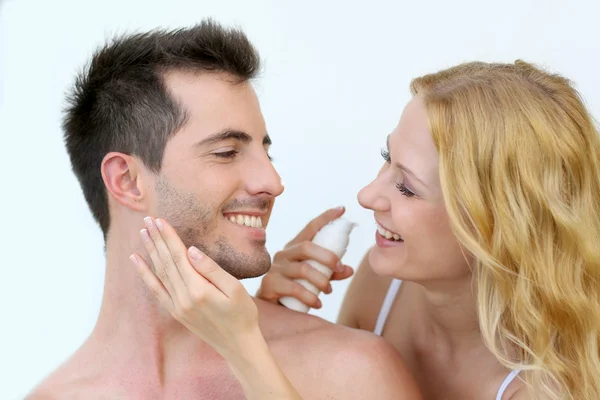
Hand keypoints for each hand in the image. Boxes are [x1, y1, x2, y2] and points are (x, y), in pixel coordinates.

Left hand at [129, 216, 258, 356]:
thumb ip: (211, 269)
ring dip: (150, 251)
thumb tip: (191, 250)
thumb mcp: (235, 288)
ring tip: (142, 233)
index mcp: (198, 290)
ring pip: (159, 273)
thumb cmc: (242, 314)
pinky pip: (156, 289)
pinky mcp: (175, 311)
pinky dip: (145, 274)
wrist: (238, 344)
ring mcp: (176, 306)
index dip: (168, 237)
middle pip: (166, 262)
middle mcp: (182, 298)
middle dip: (157, 239)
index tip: (159, 220)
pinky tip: (137, 261)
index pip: (179, 256)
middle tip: (147, 219)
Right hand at [256, 207, 353, 308]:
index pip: (310, 228)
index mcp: (295, 248)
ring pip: (303, 269)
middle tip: (340, 267)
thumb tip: (349, 269)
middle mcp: (284, 254)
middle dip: (327, 257)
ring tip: (329, 291)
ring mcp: (276, 268)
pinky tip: (318, 303)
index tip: (342, 209)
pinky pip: (294, 288)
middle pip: (306, 247)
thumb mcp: (314, 279)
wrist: (270, 309)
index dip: (326, 217)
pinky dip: (310, 297)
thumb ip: (330, 273)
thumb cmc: (294, 290)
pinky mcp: (270, 283)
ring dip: (321, 281)